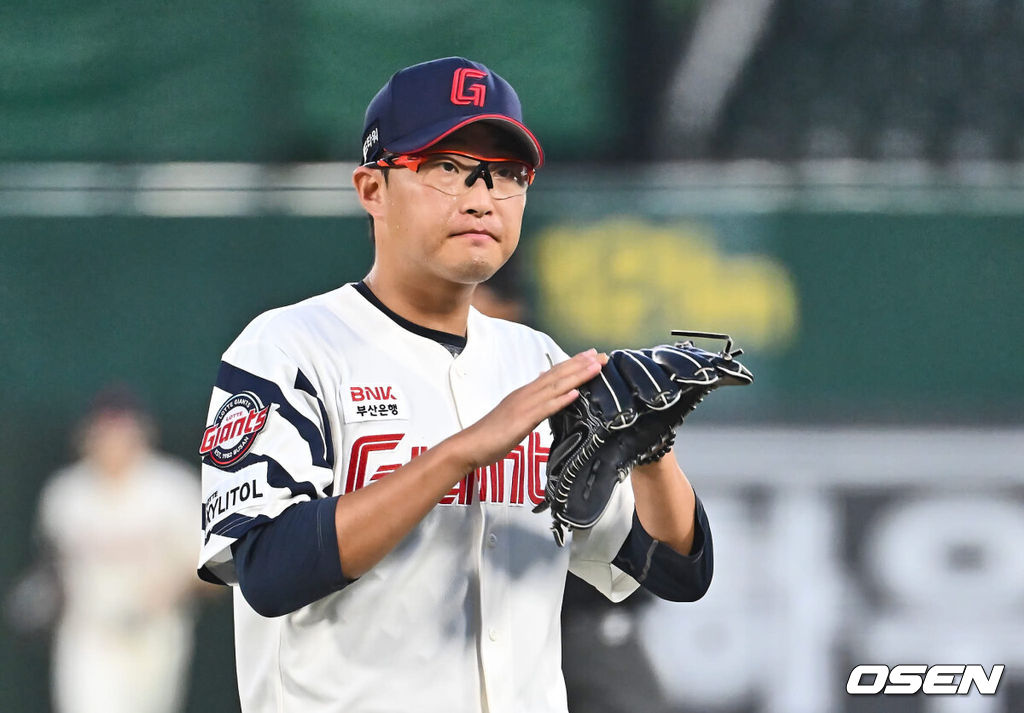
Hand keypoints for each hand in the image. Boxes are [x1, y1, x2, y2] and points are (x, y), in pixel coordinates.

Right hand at [448, 349, 605, 471]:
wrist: (470, 445)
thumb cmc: (492, 434)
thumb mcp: (515, 415)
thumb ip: (531, 404)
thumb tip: (545, 395)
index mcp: (525, 393)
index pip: (552, 374)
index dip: (572, 364)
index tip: (591, 357)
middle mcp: (526, 394)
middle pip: (557, 375)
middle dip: (580, 364)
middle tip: (601, 354)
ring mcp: (524, 405)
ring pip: (555, 387)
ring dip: (576, 375)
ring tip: (595, 367)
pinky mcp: (522, 420)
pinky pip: (545, 408)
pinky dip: (560, 399)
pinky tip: (574, 393)